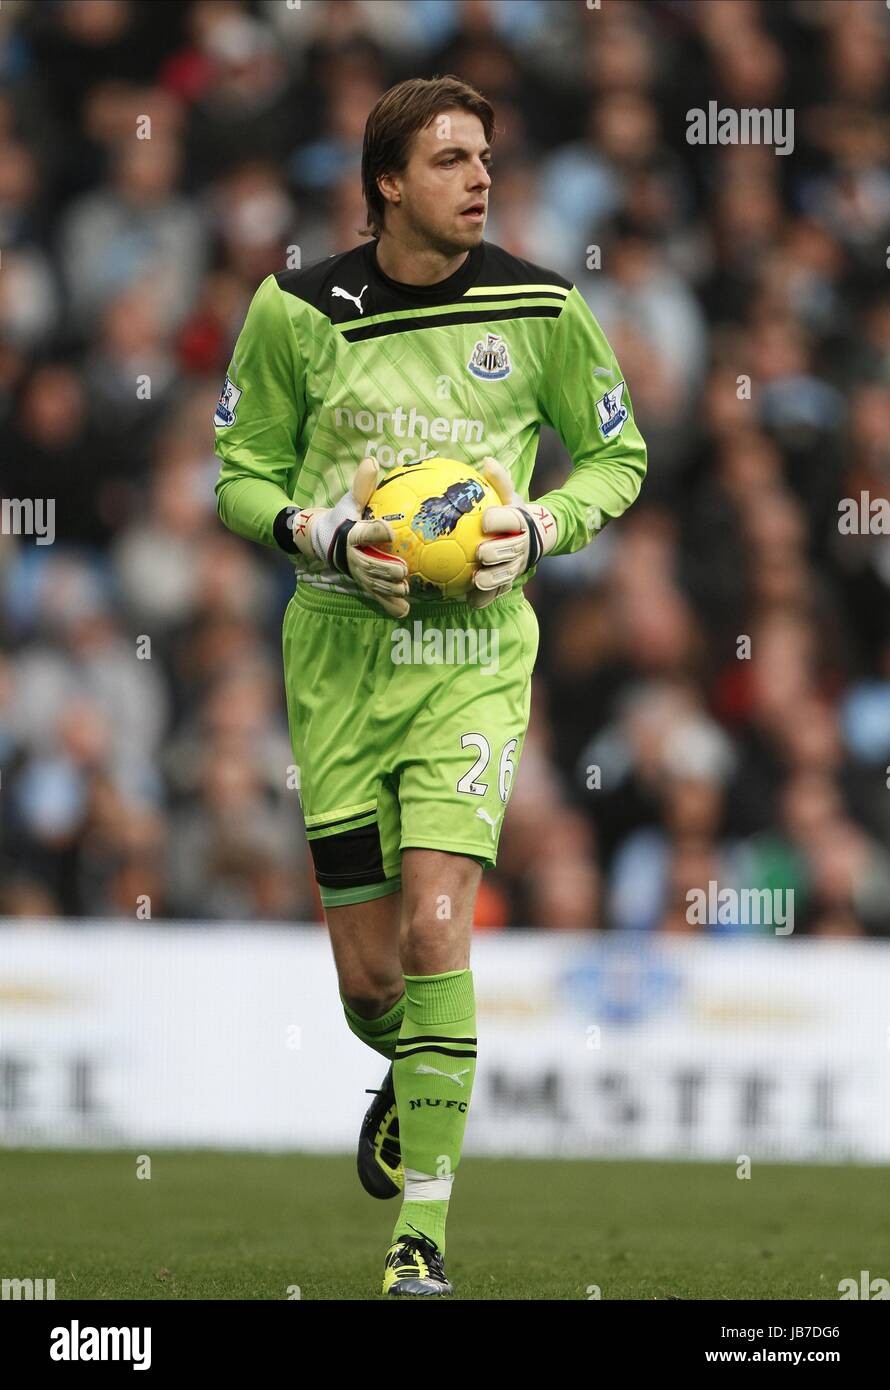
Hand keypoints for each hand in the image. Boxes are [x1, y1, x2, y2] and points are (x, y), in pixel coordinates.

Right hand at [285, 458, 409, 617]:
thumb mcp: (349, 500)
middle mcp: (354, 557)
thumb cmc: (343, 517)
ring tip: (405, 589)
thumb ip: (362, 485)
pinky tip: (404, 611)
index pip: (363, 533)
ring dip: (389, 589)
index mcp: (351, 534)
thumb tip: (371, 460)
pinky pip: (376, 596)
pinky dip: (389, 605)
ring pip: (374, 583)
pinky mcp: (364, 584)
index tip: (388, 530)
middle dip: (385, 568)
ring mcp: (359, 573)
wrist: (323, 539)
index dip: (375, 532)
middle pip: (370, 564)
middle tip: (402, 569)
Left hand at [469, 457, 557, 608]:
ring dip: (493, 579)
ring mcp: (516, 565)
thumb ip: (498, 481)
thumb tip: (487, 460)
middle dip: (497, 552)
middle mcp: (520, 545)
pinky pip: (499, 592)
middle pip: (510, 549)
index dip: (499, 520)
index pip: (511, 519)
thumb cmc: (513, 512)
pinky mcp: (510, 580)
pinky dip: (486, 598)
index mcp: (519, 522)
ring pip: (507, 574)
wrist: (534, 535)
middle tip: (481, 553)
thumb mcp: (509, 495)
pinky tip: (470, 601)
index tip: (485, 520)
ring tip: (477, 581)